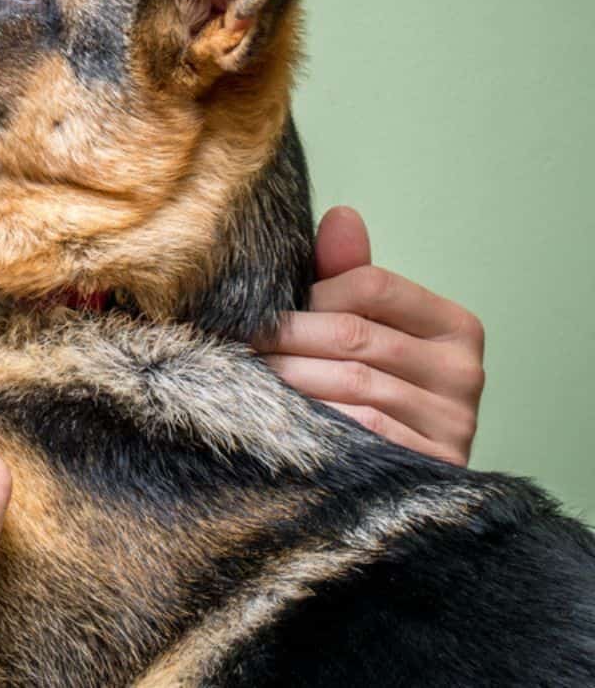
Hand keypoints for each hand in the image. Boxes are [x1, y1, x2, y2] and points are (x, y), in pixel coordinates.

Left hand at [261, 206, 484, 465]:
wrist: (393, 486)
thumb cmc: (374, 389)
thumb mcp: (365, 327)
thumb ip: (348, 275)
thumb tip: (341, 215)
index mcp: (455, 326)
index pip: (372, 285)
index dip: (313, 292)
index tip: (270, 308)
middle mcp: (464, 372)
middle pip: (354, 335)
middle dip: (285, 337)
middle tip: (238, 341)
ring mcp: (452, 423)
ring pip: (350, 384)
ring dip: (286, 377)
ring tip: (241, 373)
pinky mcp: (429, 467)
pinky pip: (357, 431)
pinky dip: (309, 418)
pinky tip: (273, 413)